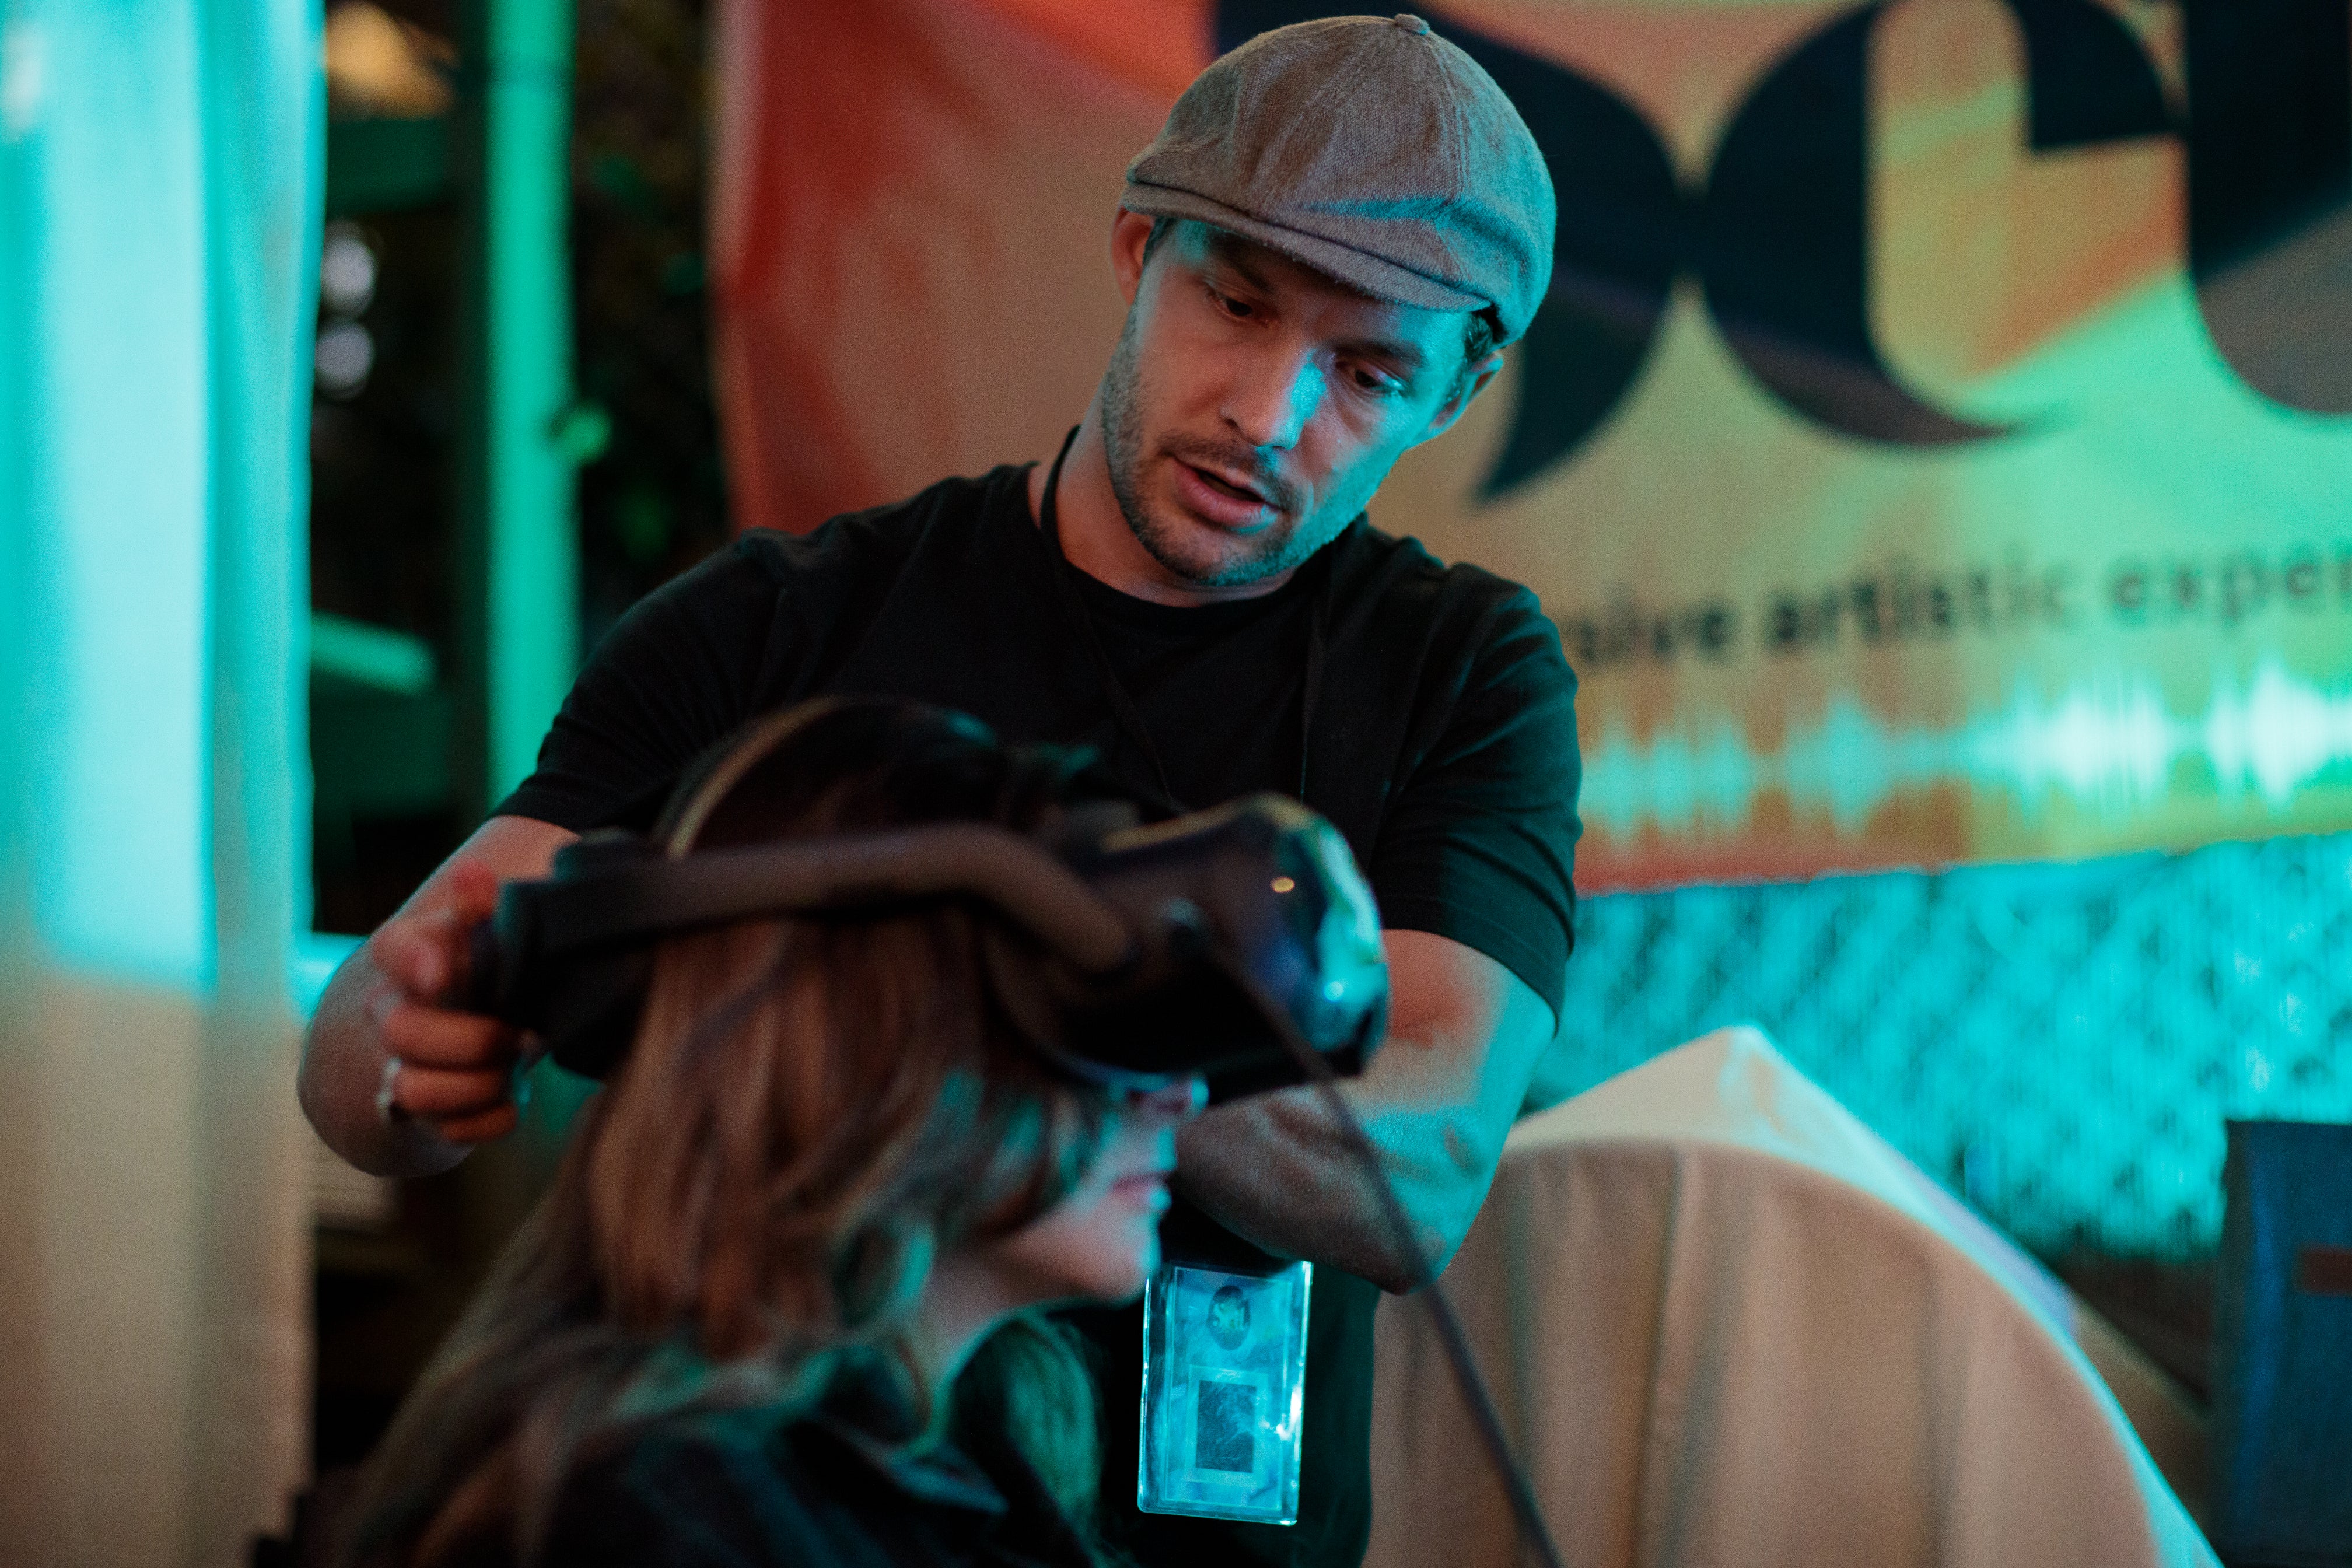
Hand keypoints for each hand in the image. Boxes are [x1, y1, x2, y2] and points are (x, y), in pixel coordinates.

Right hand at [368, 859, 524, 1144]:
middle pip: (402, 1032)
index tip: (441, 976)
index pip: (396, 950)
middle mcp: (389, 1012)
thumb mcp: (484, 935)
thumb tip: (474, 870)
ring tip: (513, 1066)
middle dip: (472, 1039)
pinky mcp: (424, 1115)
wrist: (460, 1030)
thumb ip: (483, 906)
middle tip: (521, 1034)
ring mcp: (399, 1066)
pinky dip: (491, 1119)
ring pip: (417, 1090)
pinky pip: (452, 1131)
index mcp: (408, 955)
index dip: (417, 964)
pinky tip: (508, 1097)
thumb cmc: (480, 972)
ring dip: (481, 1084)